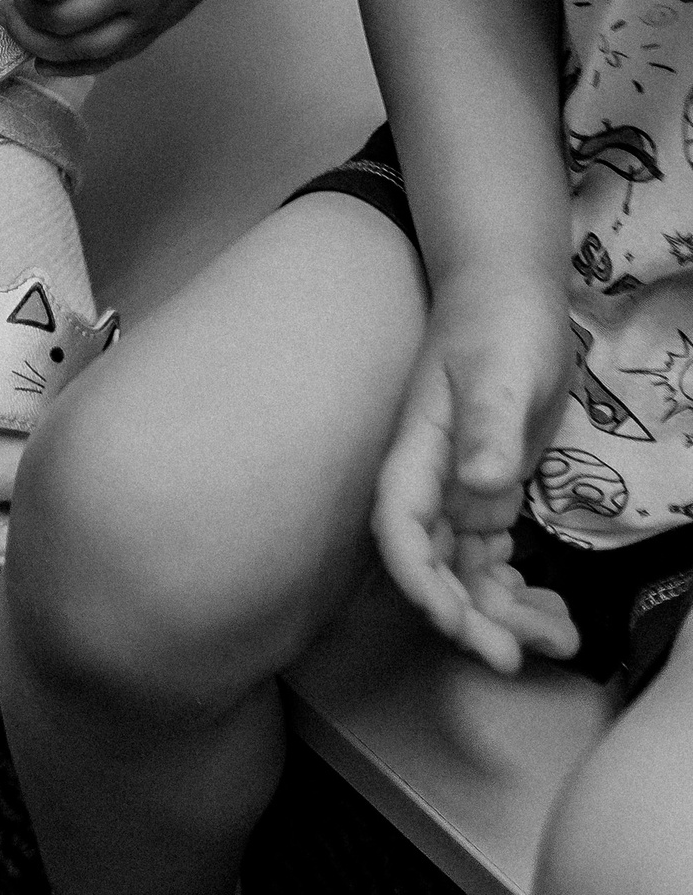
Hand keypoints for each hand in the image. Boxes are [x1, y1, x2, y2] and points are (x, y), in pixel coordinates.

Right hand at [372, 268, 577, 673]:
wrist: (510, 296)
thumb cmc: (498, 324)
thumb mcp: (500, 370)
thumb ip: (488, 424)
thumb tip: (480, 483)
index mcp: (418, 451)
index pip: (398, 525)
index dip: (418, 579)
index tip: (455, 620)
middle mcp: (431, 481)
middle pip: (432, 565)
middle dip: (467, 617)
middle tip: (511, 659)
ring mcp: (459, 492)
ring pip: (467, 573)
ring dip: (501, 616)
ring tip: (556, 642)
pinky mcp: (488, 497)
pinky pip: (494, 561)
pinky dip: (518, 594)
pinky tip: (554, 616)